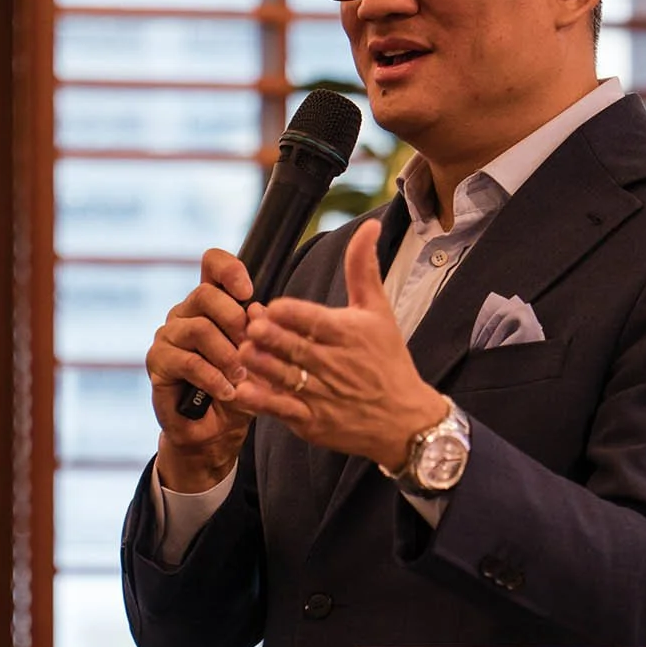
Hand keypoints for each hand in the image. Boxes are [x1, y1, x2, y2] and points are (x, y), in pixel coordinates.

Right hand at [146, 248, 257, 490]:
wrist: (215, 431)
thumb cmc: (239, 388)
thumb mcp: (258, 358)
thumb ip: (258, 332)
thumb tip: (257, 309)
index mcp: (211, 304)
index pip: (211, 265)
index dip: (229, 269)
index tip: (248, 291)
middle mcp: (185, 313)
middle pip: (206, 294)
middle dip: (236, 322)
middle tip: (251, 349)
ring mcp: (168, 336)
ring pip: (199, 328)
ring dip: (227, 355)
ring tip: (242, 377)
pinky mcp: (158, 362)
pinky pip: (188, 361)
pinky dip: (213, 378)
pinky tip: (228, 392)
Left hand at [232, 221, 448, 468]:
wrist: (404, 420)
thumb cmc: (387, 360)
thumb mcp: (378, 312)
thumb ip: (363, 268)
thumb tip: (369, 225)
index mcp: (349, 334)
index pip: (315, 320)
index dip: (290, 313)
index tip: (272, 307)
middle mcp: (336, 364)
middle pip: (295, 348)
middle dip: (269, 337)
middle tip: (249, 326)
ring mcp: (323, 395)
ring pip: (284, 376)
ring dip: (260, 364)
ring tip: (242, 352)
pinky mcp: (313, 422)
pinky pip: (281, 409)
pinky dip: (261, 400)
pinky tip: (242, 388)